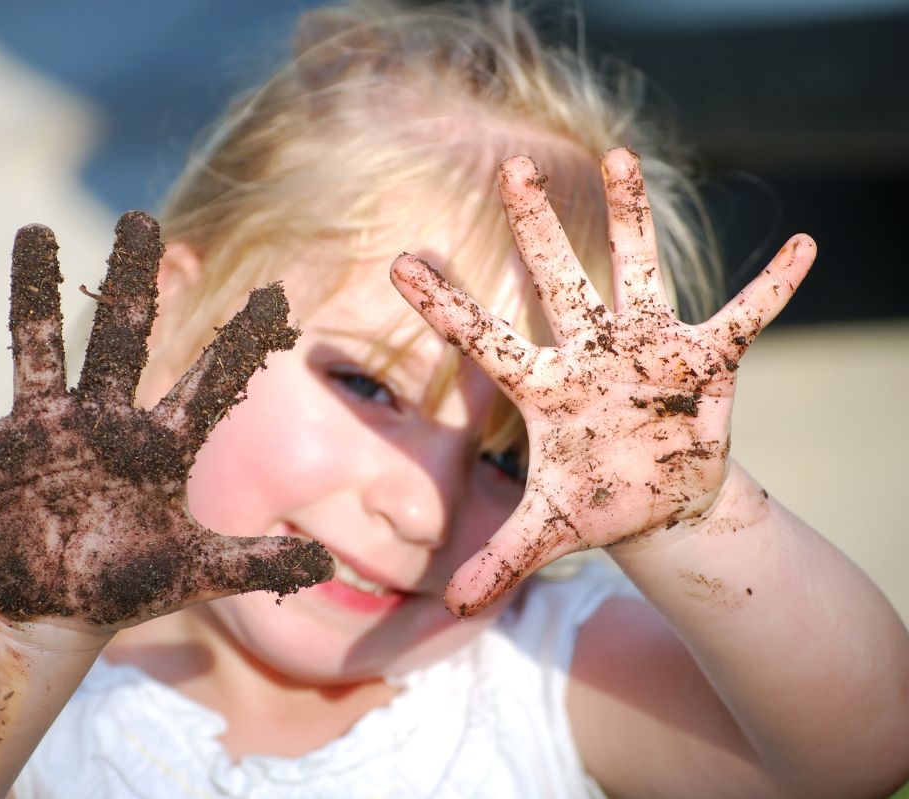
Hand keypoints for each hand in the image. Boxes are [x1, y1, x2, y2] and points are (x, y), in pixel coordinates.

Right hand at [0, 212, 331, 627]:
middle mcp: (102, 422)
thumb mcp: (195, 571)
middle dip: (131, 282)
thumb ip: (257, 565)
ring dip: (32, 296)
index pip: (210, 384)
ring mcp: (41, 432)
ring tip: (33, 235)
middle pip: (122, 340)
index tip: (278, 294)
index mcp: (158, 445)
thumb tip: (325, 567)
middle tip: (142, 219)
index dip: (242, 344)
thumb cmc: (127, 581)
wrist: (56, 608)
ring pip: (35, 350)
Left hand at [391, 148, 814, 616]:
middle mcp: (589, 354)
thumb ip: (501, 560)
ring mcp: (647, 349)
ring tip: (619, 154)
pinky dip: (772, 287)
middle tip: (513, 167)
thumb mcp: (548, 532)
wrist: (659, 500)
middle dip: (536, 227)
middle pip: (556, 280)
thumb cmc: (597, 501)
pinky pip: (744, 316)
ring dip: (631, 216)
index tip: (399, 262)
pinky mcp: (704, 360)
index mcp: (544, 389)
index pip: (483, 339)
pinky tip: (802, 246)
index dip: (443, 304)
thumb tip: (448, 610)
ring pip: (636, 270)